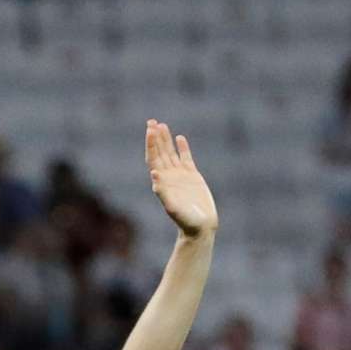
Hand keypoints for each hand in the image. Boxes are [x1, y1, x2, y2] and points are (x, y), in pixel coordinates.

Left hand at [143, 119, 215, 238]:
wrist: (200, 227)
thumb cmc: (186, 221)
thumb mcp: (173, 207)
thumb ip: (163, 192)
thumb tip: (154, 174)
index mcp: (162, 182)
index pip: (153, 158)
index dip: (151, 144)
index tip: (150, 130)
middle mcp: (169, 177)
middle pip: (160, 153)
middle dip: (155, 137)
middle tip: (151, 121)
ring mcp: (181, 176)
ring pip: (171, 153)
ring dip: (166, 139)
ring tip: (161, 125)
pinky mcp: (193, 176)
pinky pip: (186, 158)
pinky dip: (183, 148)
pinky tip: (180, 138)